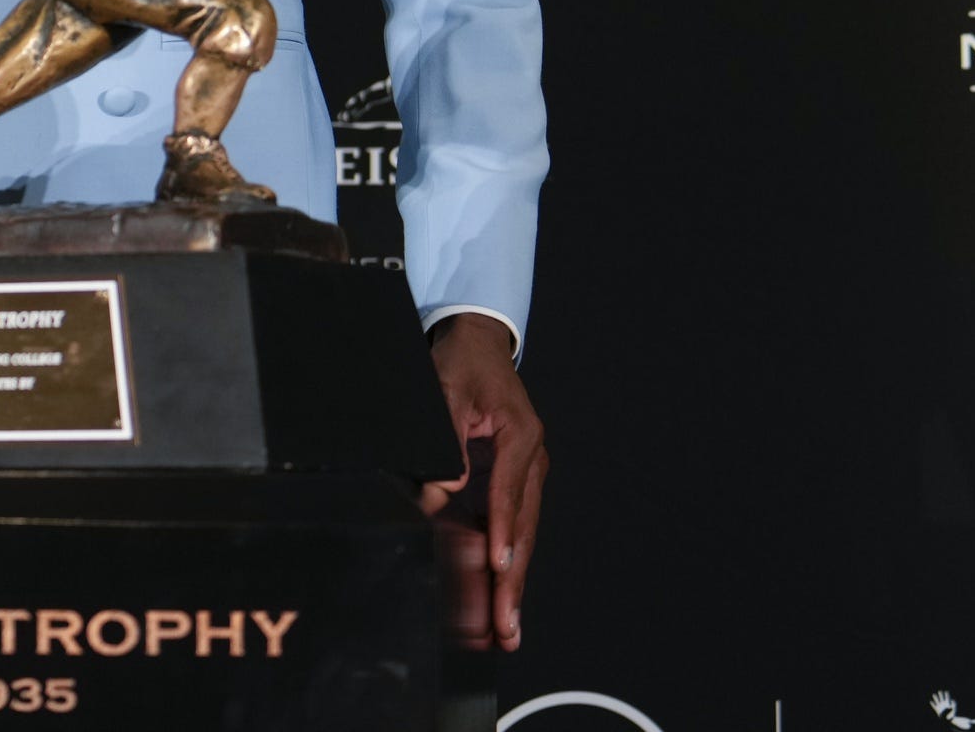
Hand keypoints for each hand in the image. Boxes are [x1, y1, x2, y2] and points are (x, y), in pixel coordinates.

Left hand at [415, 314, 544, 650]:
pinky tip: (495, 600)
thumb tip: (443, 490)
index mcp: (521, 436)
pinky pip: (506, 529)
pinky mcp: (509, 484)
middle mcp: (531, 461)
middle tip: (507, 625)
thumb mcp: (446, 389)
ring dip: (510, 583)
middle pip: (522, 529)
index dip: (502, 533)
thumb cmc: (462, 363)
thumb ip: (445, 439)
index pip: (509, 494)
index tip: (499, 568)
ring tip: (505, 630)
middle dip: (513, 580)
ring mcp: (524, 475)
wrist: (477, 344)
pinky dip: (501, 565)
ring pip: (519, 537)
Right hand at [930, 693, 956, 719]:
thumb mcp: (954, 709)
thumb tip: (953, 700)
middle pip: (941, 696)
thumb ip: (954, 704)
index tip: (947, 693)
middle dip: (940, 694)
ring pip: (936, 699)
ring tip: (934, 695)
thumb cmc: (952, 716)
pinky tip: (931, 702)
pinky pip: (933, 706)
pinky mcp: (937, 710)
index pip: (947, 696)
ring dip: (935, 697)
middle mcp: (943, 703)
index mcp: (948, 703)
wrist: (949, 721)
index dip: (947, 694)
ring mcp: (940, 706)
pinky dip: (932, 704)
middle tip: (940, 692)